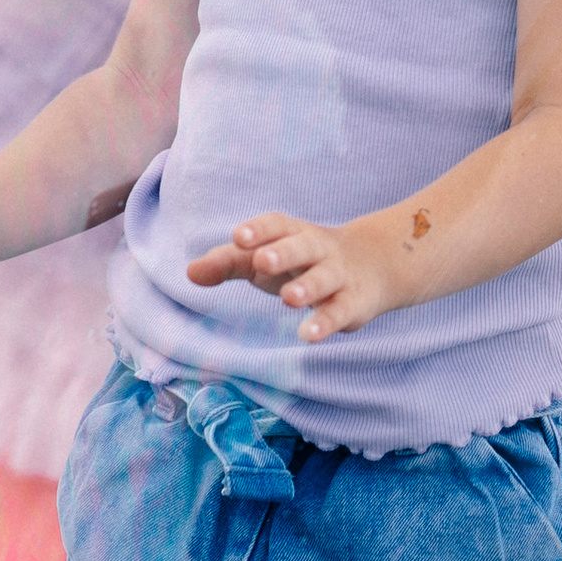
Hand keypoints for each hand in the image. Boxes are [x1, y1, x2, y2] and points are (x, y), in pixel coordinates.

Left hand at [186, 209, 400, 344]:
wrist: (371, 265)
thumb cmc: (300, 261)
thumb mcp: (264, 257)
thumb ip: (228, 263)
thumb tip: (190, 273)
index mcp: (292, 233)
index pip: (277, 225)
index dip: (260, 230)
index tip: (239, 237)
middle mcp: (317, 249)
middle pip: (303, 247)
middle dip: (284, 253)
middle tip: (262, 261)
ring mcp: (338, 275)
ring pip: (325, 278)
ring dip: (308, 287)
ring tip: (289, 299)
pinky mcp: (352, 303)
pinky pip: (340, 312)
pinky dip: (325, 322)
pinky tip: (308, 335)